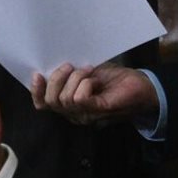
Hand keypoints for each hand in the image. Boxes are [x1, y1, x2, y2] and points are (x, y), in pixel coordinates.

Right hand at [31, 61, 158, 125]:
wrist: (141, 86)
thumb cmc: (115, 79)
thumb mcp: (87, 72)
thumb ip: (70, 73)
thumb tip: (54, 62)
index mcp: (69, 105)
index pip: (43, 105)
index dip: (36, 91)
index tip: (38, 73)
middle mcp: (74, 114)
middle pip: (51, 101)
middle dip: (57, 79)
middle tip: (70, 66)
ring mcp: (86, 115)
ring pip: (65, 99)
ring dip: (76, 78)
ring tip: (89, 71)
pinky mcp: (97, 111)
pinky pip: (79, 99)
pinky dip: (85, 84)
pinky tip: (94, 80)